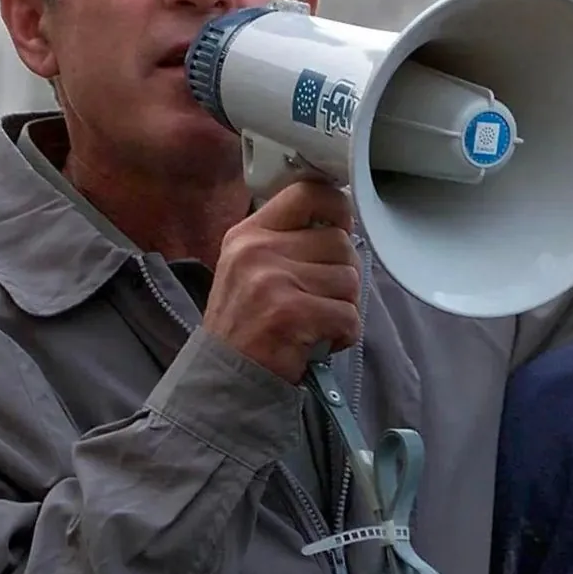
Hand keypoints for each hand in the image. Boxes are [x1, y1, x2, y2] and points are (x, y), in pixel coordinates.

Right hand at [204, 180, 361, 383]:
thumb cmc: (246, 326)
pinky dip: (343, 335)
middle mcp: (259, 250)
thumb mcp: (250, 268)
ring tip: (316, 323)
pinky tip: (319, 342)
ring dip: (343, 308)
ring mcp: (273, 281)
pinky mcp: (291, 314)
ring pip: (349, 280)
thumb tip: (342, 224)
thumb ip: (288, 241)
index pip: (309, 193)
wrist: (223, 380)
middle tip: (322, 300)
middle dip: (343, 275)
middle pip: (340, 242)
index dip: (338, 209)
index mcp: (250, 233)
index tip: (340, 229)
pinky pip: (348, 315)